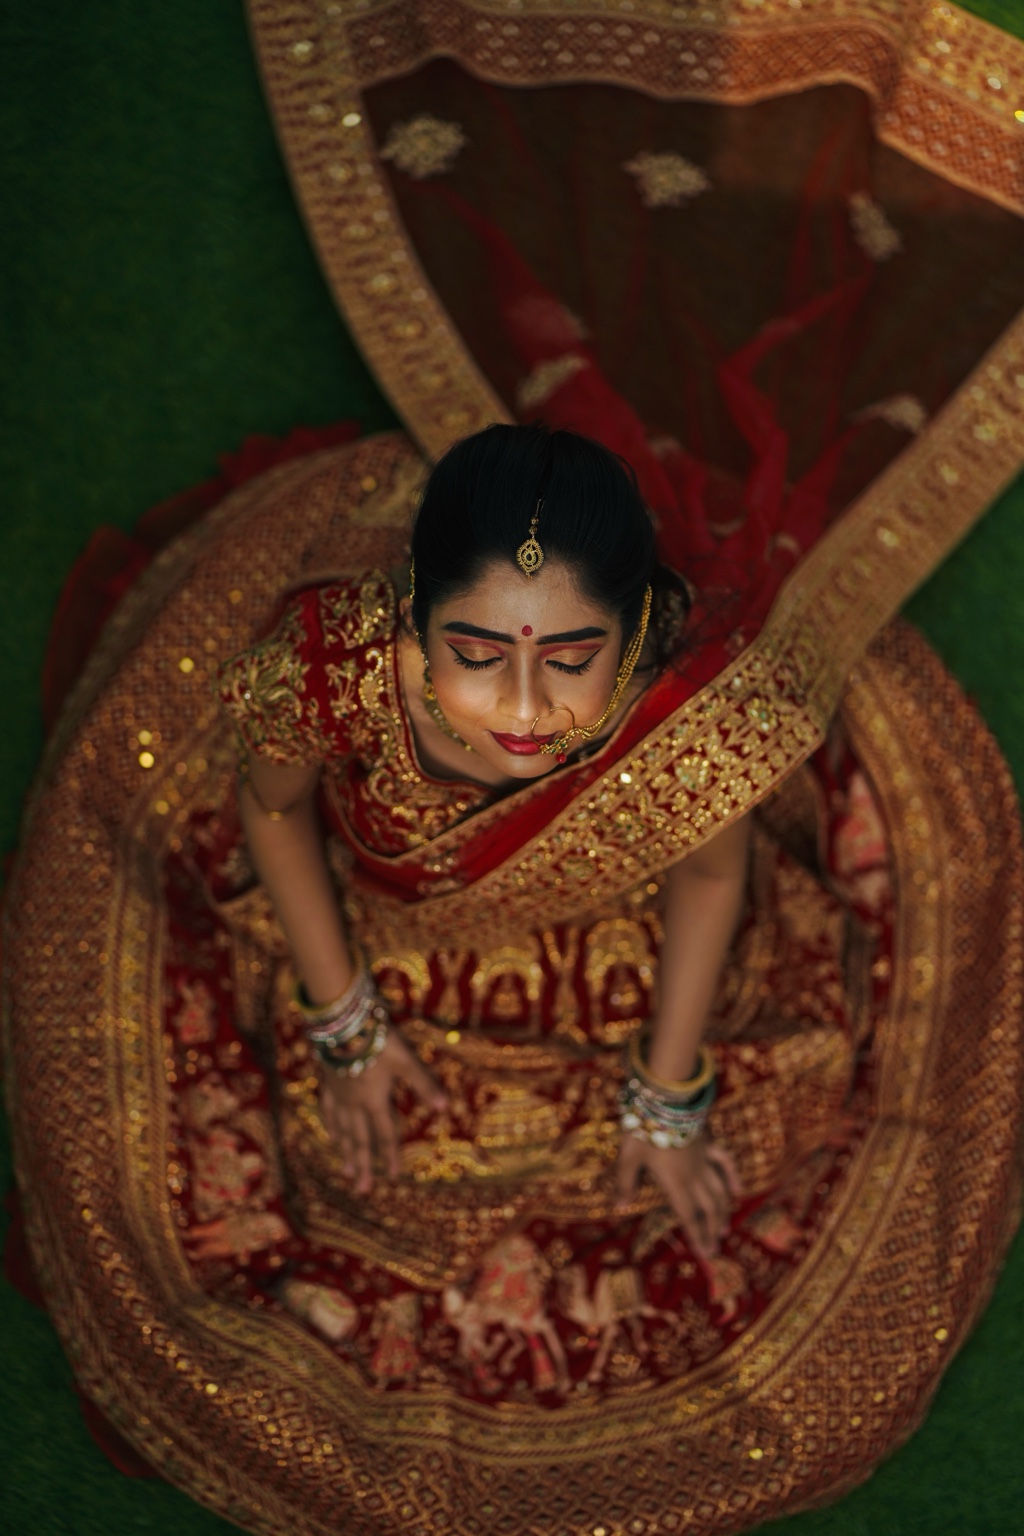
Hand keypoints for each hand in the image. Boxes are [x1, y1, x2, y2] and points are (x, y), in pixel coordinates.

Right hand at [318, 1029, 446, 1195]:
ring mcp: (338, 1095)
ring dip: (346, 1152)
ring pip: (342, 1130)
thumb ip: (423, 1084)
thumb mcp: (405, 1060)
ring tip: (347, 1172)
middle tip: (363, 1190)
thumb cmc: (377, 1040)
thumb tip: (444, 1107)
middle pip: (360, 1139)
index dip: (391, 1155)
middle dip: (363, 1165)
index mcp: (375, 1100)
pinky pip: (328, 1111)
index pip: (385, 1133)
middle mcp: (355, 1104)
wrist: (341, 1024)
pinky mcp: (327, 1083)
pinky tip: (331, 1134)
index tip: (393, 1176)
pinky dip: (330, 1126)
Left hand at [614, 1134, 740, 1261]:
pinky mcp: (709, 1142)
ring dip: (723, 1211)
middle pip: (706, 1208)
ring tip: (725, 1229)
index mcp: (675, 1182)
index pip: (688, 1215)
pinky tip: (737, 1189)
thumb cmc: (644, 1126)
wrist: (667, 1098)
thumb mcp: (628, 1156)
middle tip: (715, 1249)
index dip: (697, 1236)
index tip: (705, 1255)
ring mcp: (704, 1159)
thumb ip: (626, 1182)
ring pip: (718, 1190)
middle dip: (710, 1230)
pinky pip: (724, 1162)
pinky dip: (731, 1176)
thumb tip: (619, 1207)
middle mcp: (694, 1175)